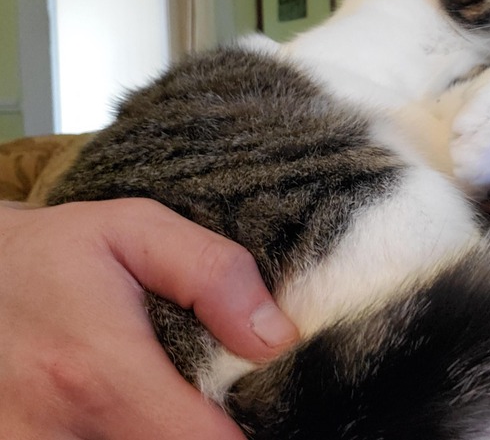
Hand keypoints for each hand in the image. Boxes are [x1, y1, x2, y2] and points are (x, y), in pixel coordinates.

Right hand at [0, 198, 298, 439]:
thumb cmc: (57, 252)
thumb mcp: (137, 231)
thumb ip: (213, 276)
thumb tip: (276, 339)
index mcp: (98, 371)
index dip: (244, 428)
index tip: (252, 403)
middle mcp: (52, 433)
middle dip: (199, 433)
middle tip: (202, 394)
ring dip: (159, 437)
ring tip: (160, 398)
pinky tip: (129, 413)